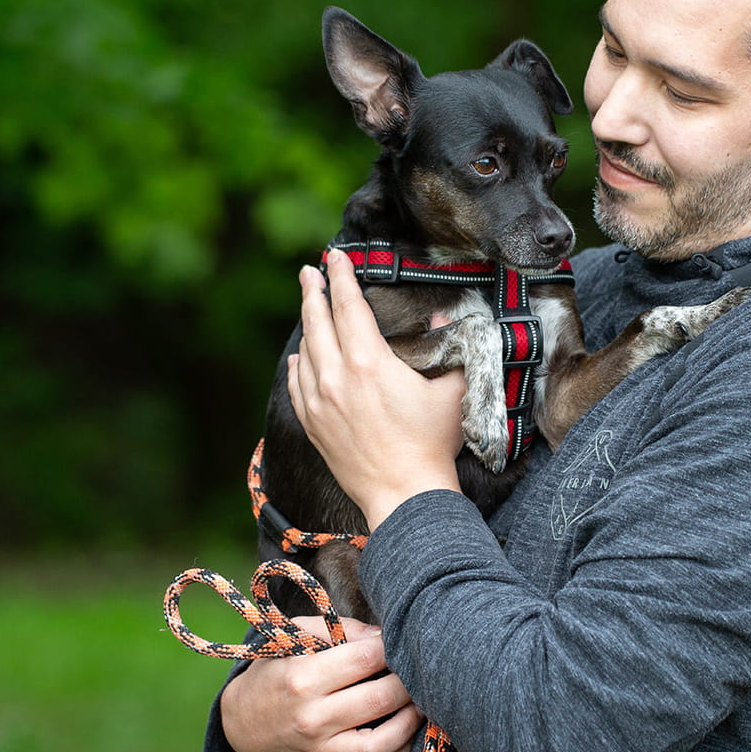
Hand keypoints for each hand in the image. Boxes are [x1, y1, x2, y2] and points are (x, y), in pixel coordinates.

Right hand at [222, 615, 424, 751]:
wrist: (242, 726)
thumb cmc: (274, 672)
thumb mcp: (294, 638)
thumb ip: (340, 629)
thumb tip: (384, 636)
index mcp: (301, 680)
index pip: (364, 658)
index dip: (390, 646)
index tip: (399, 640)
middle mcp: (312, 720)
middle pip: (379, 698)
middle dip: (407, 681)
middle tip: (415, 669)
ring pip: (382, 743)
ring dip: (411, 720)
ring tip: (419, 701)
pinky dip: (400, 751)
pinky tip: (406, 729)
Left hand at [287, 248, 462, 528]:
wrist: (404, 494)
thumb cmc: (432, 443)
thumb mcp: (452, 390)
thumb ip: (450, 349)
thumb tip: (445, 319)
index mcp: (368, 361)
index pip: (347, 304)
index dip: (340, 276)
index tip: (335, 257)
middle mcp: (336, 376)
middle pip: (317, 321)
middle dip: (312, 291)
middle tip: (310, 271)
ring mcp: (319, 402)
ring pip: (306, 350)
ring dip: (307, 324)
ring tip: (309, 307)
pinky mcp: (313, 425)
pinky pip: (298, 383)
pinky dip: (299, 364)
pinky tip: (301, 356)